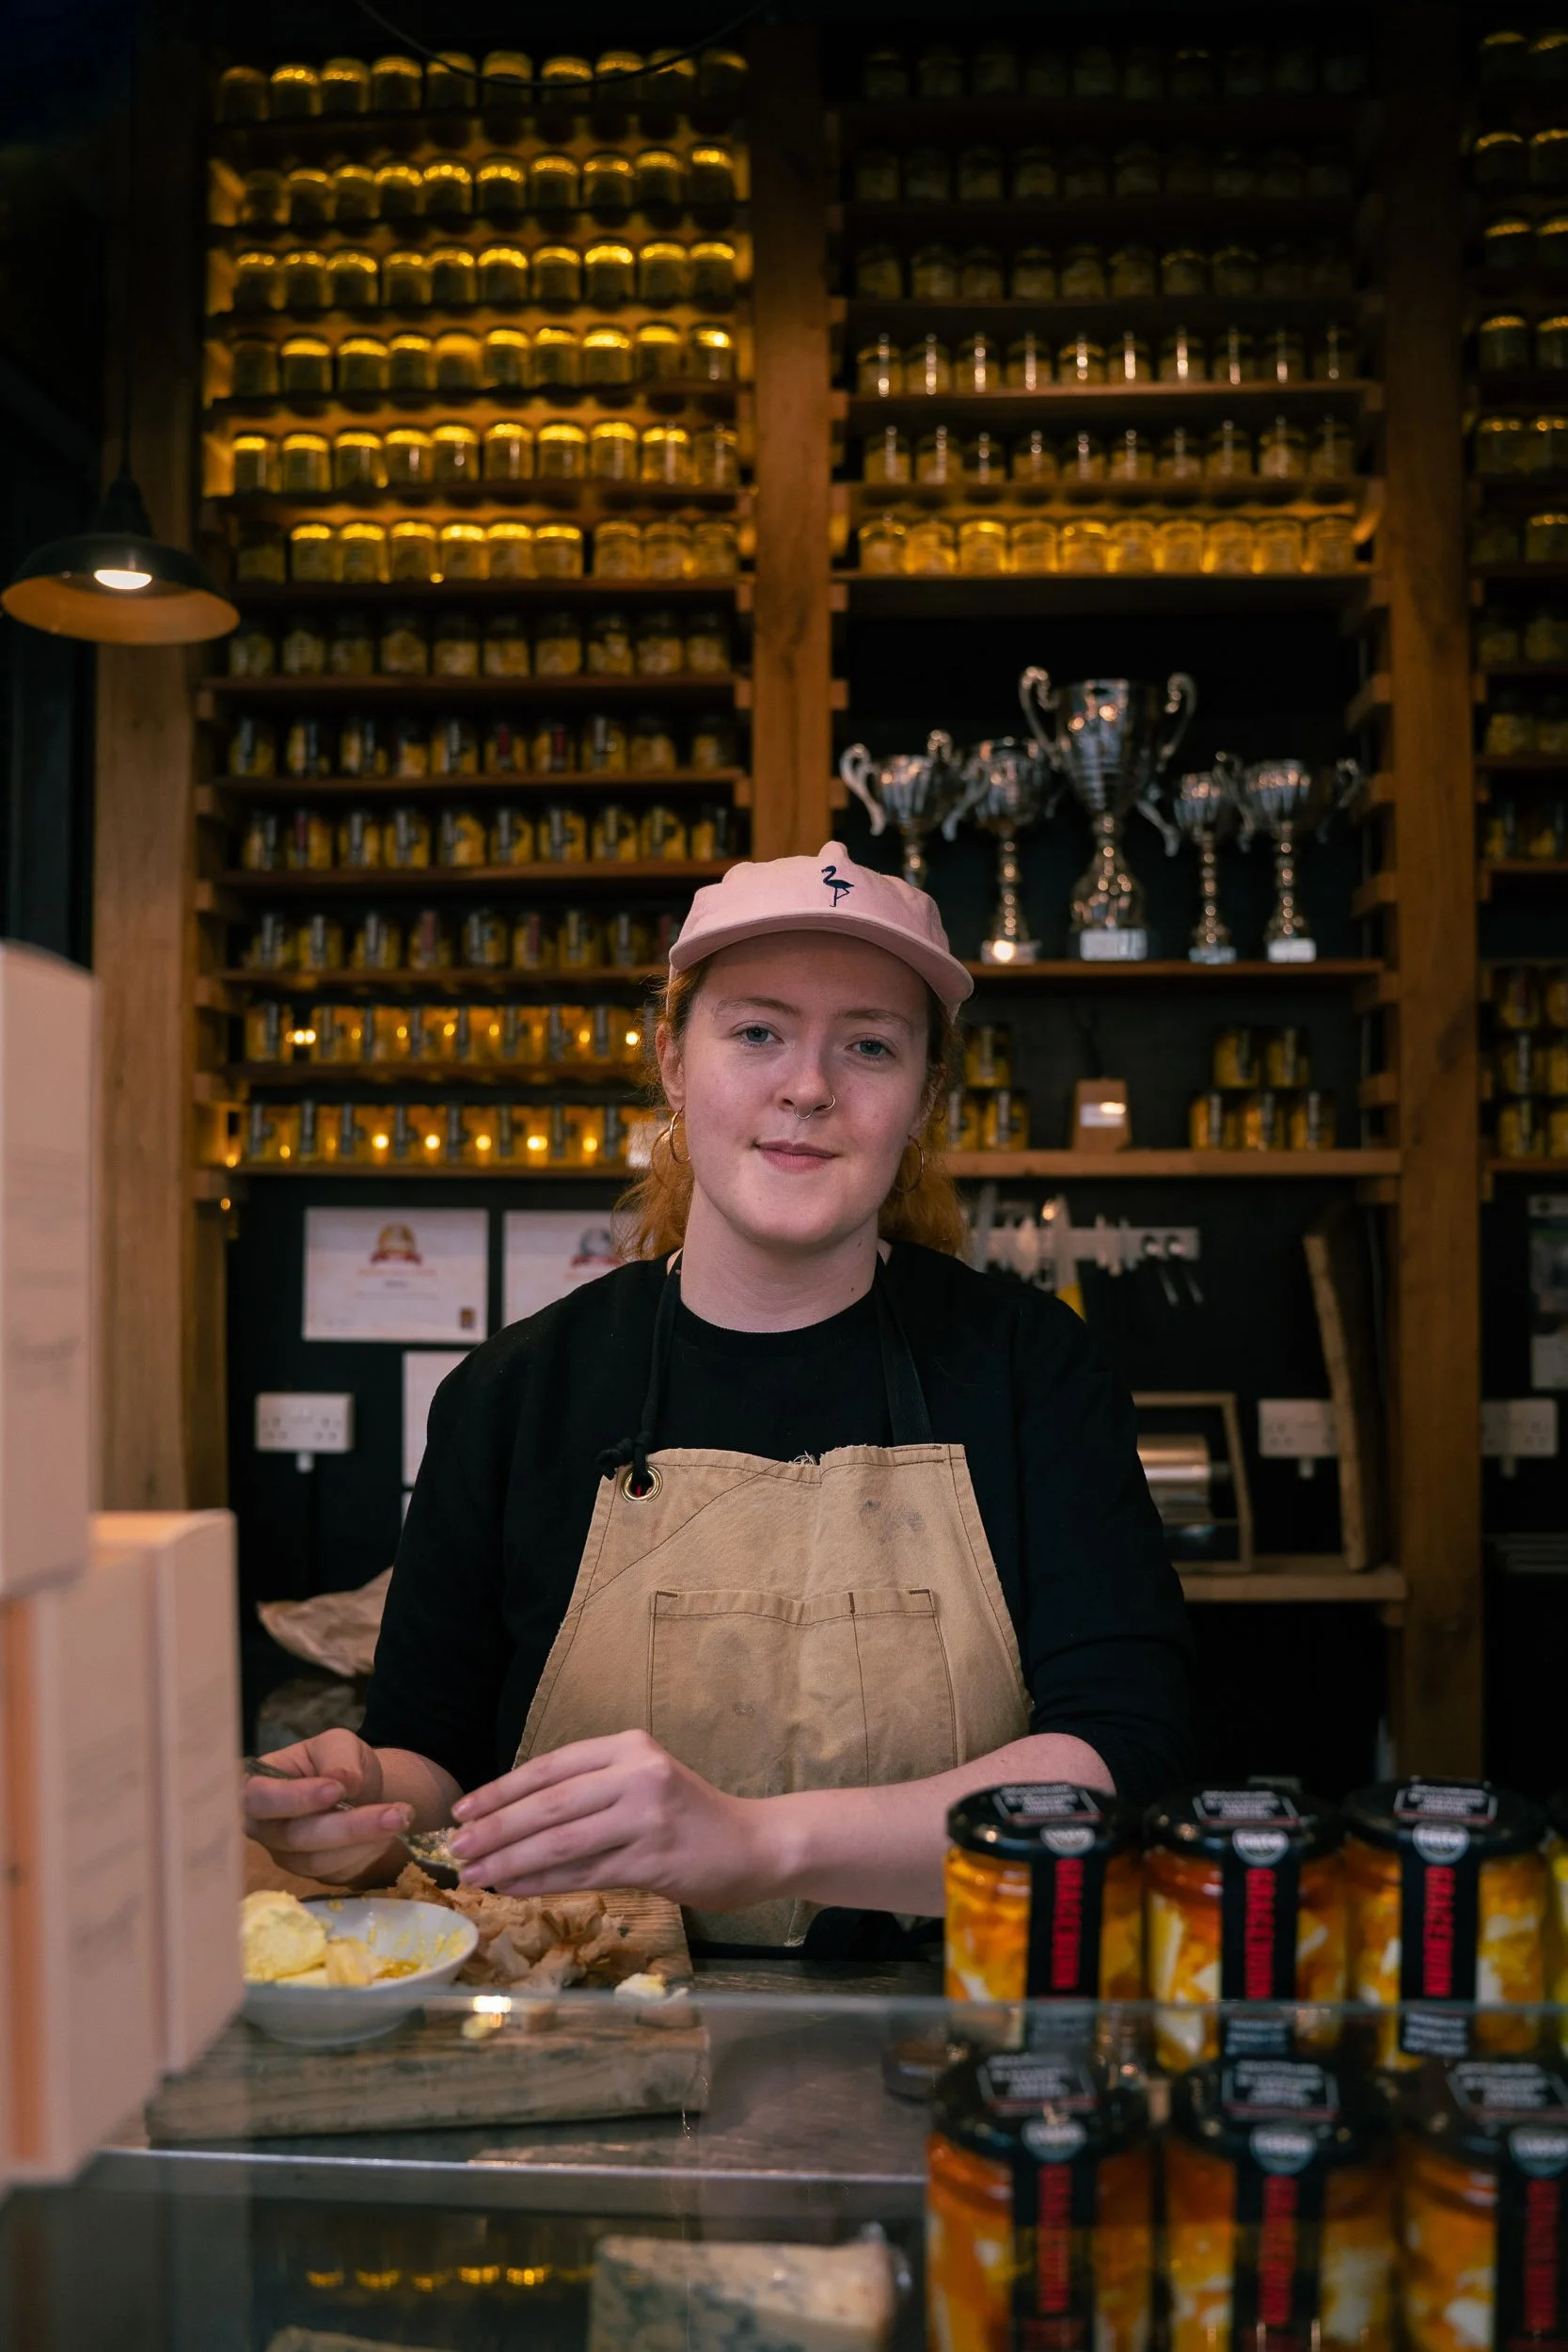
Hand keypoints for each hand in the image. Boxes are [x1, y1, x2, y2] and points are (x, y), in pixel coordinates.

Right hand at [242, 1729, 413, 1885]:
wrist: (360, 1789)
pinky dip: (367, 1853)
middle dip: (346, 1826)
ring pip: (318, 1859)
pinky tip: (389, 1834)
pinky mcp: (311, 1875)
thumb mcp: (339, 1744)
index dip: (293, 1798)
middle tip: (394, 1812)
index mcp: (257, 1785)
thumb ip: (337, 1756)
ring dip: (364, 1841)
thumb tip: (341, 1780)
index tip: (335, 1789)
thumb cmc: (338, 1762)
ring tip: (401, 1817)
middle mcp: (264, 1827)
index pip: (258, 1798)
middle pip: (293, 1835)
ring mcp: (285, 1855)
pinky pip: (336, 1872)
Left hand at [448, 1730, 783, 1909]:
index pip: (550, 1767)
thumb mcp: (642, 1781)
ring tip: (475, 1874)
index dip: (501, 1789)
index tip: (462, 1809)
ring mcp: (647, 1816)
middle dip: (496, 1828)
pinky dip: (543, 1882)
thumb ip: (590, 1790)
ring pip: (561, 1841)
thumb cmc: (690, 1817)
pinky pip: (585, 1873)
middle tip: (457, 1848)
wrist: (755, 1844)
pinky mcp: (654, 1859)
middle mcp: (637, 1773)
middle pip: (549, 1804)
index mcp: (627, 1746)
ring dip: (510, 1861)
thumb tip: (513, 1816)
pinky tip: (514, 1889)